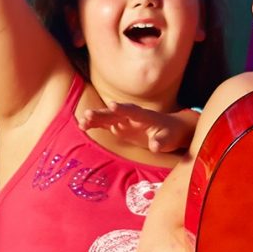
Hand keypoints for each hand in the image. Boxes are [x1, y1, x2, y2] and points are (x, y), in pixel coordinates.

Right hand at [78, 100, 192, 153]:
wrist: (170, 128)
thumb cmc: (171, 133)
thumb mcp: (170, 138)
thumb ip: (161, 141)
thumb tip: (154, 146)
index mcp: (145, 116)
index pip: (133, 111)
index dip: (123, 108)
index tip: (112, 105)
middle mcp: (132, 115)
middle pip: (115, 113)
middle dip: (102, 113)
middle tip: (88, 114)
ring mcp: (124, 120)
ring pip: (107, 117)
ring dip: (95, 118)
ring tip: (81, 122)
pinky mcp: (119, 126)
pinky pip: (105, 124)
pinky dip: (94, 124)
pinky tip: (82, 126)